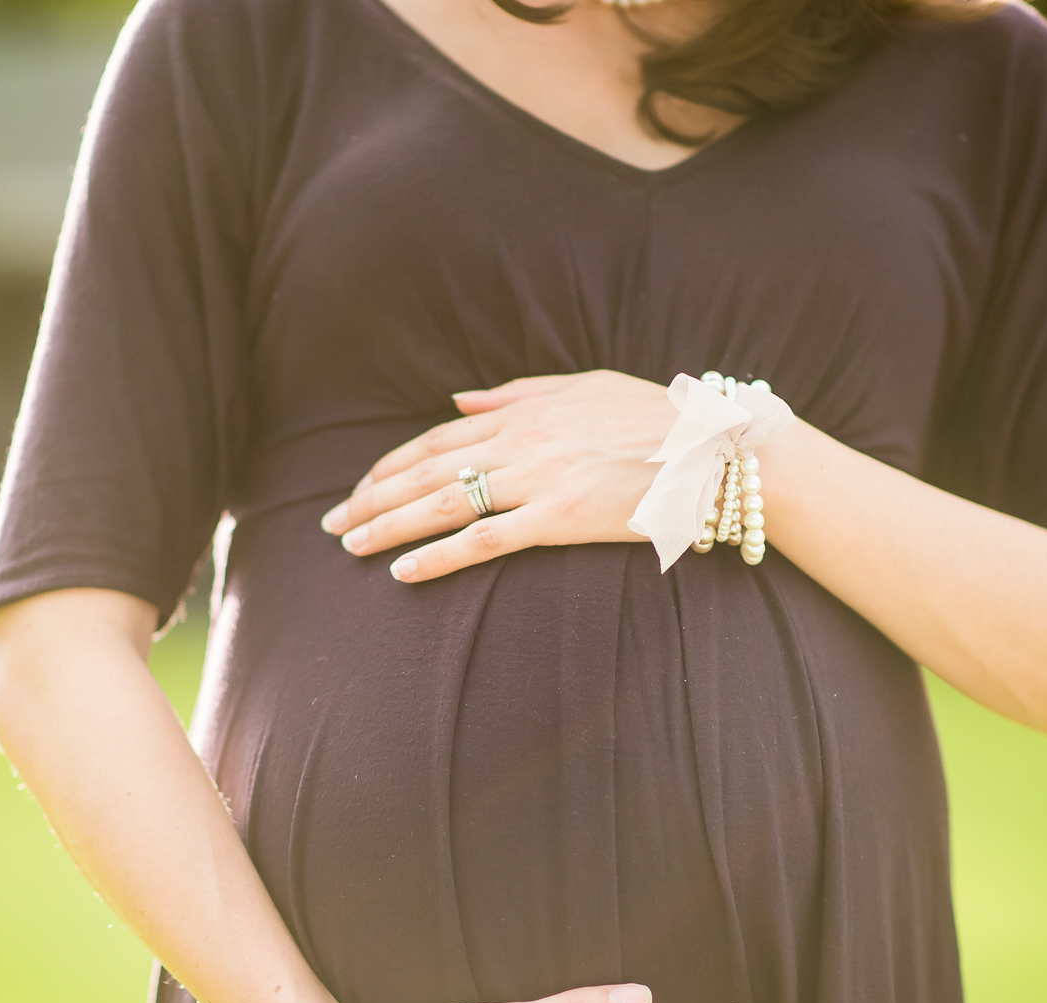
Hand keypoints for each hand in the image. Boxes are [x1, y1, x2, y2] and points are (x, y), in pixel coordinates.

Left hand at [319, 370, 675, 581]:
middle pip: (426, 470)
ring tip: (351, 546)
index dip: (392, 463)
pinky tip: (403, 572)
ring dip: (388, 526)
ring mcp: (537, 480)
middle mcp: (520, 441)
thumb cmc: (657, 418)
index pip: (439, 437)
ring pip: (441, 503)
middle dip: (371, 496)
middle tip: (333, 522)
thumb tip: (457, 398)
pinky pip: (483, 540)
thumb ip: (517, 392)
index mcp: (524, 410)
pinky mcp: (558, 518)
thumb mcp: (585, 386)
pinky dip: (437, 557)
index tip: (362, 485)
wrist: (713, 449)